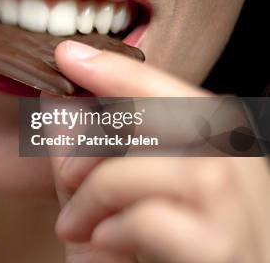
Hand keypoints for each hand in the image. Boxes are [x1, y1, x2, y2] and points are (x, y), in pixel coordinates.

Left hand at [50, 40, 269, 262]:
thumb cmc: (145, 254)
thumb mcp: (106, 198)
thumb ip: (85, 154)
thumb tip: (55, 100)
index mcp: (217, 147)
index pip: (168, 90)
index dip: (117, 69)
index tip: (67, 53)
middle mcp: (240, 170)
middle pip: (171, 117)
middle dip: (100, 136)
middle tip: (61, 173)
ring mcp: (239, 214)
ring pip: (161, 168)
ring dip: (98, 192)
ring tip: (72, 226)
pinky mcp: (221, 253)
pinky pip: (155, 220)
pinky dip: (113, 227)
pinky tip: (101, 242)